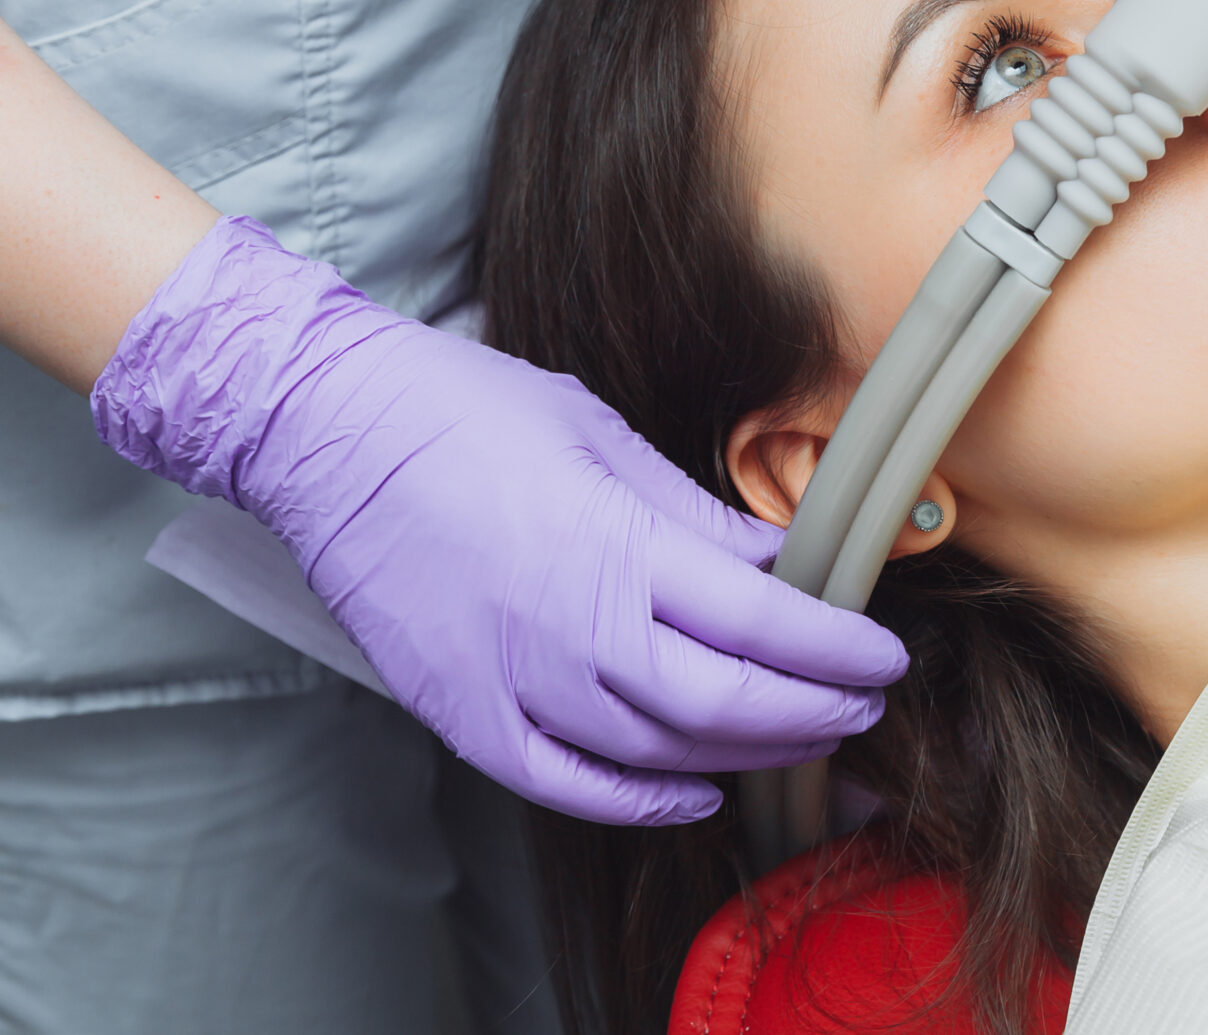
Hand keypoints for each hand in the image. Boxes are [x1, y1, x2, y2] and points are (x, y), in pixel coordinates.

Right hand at [93, 216, 908, 825]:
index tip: (884, 655)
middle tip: (865, 706)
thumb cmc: (459, 410)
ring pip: (657, 751)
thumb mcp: (599, 434)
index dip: (837, 649)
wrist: (322, 429)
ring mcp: (510, 681)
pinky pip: (565, 783)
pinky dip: (638, 799)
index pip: (762, 623)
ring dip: (745, 753)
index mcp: (615, 548)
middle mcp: (569, 630)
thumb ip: (692, 514)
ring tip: (800, 736)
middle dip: (813, 712)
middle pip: (724, 703)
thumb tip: (774, 557)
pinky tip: (693, 790)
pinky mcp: (460, 714)